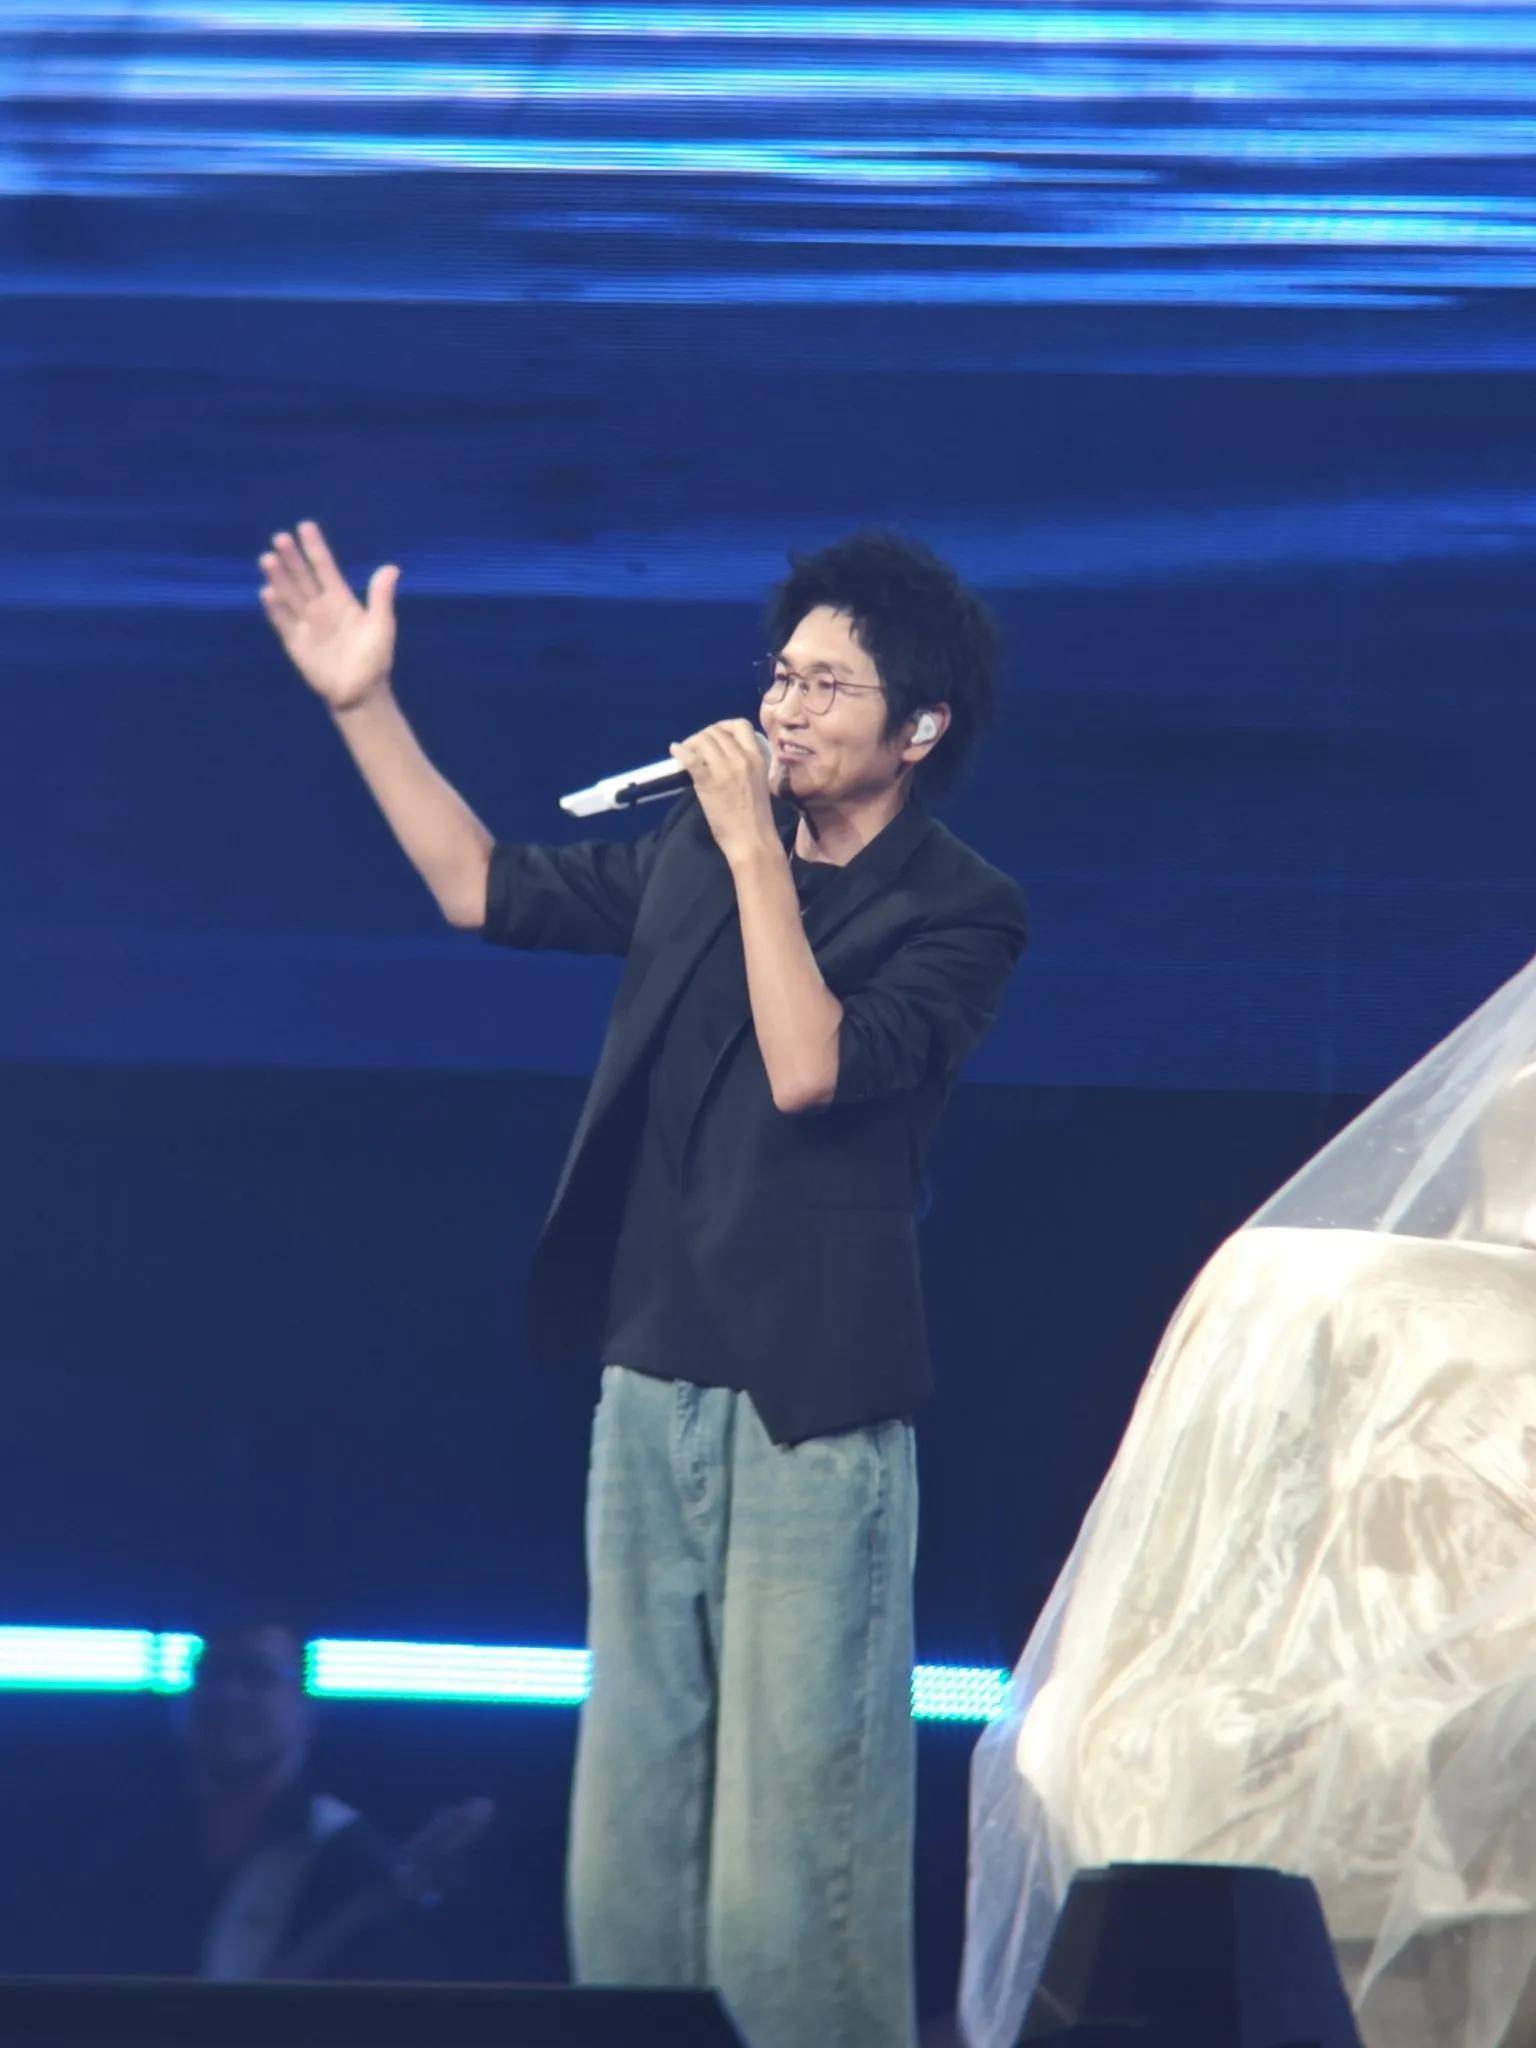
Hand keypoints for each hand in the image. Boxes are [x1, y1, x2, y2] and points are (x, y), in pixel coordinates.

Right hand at [259, 519, 398, 712]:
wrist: (362, 693)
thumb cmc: (375, 659)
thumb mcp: (382, 626)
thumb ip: (381, 597)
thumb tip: (391, 568)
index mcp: (341, 600)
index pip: (325, 568)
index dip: (315, 548)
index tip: (306, 526)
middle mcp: (320, 608)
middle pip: (303, 577)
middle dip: (292, 558)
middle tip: (280, 537)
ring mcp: (306, 624)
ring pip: (290, 595)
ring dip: (278, 578)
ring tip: (268, 558)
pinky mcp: (296, 644)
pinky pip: (284, 623)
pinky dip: (276, 609)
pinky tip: (267, 593)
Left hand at [668, 719, 779, 867]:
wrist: (752, 840)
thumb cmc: (756, 817)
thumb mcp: (757, 781)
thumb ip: (744, 764)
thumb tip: (721, 755)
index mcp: (758, 757)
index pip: (741, 725)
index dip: (724, 726)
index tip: (715, 737)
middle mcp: (742, 758)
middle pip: (716, 731)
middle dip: (703, 736)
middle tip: (695, 748)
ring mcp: (725, 769)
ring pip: (703, 740)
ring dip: (691, 743)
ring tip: (687, 753)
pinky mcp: (709, 782)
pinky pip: (691, 758)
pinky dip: (680, 752)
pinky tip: (675, 752)